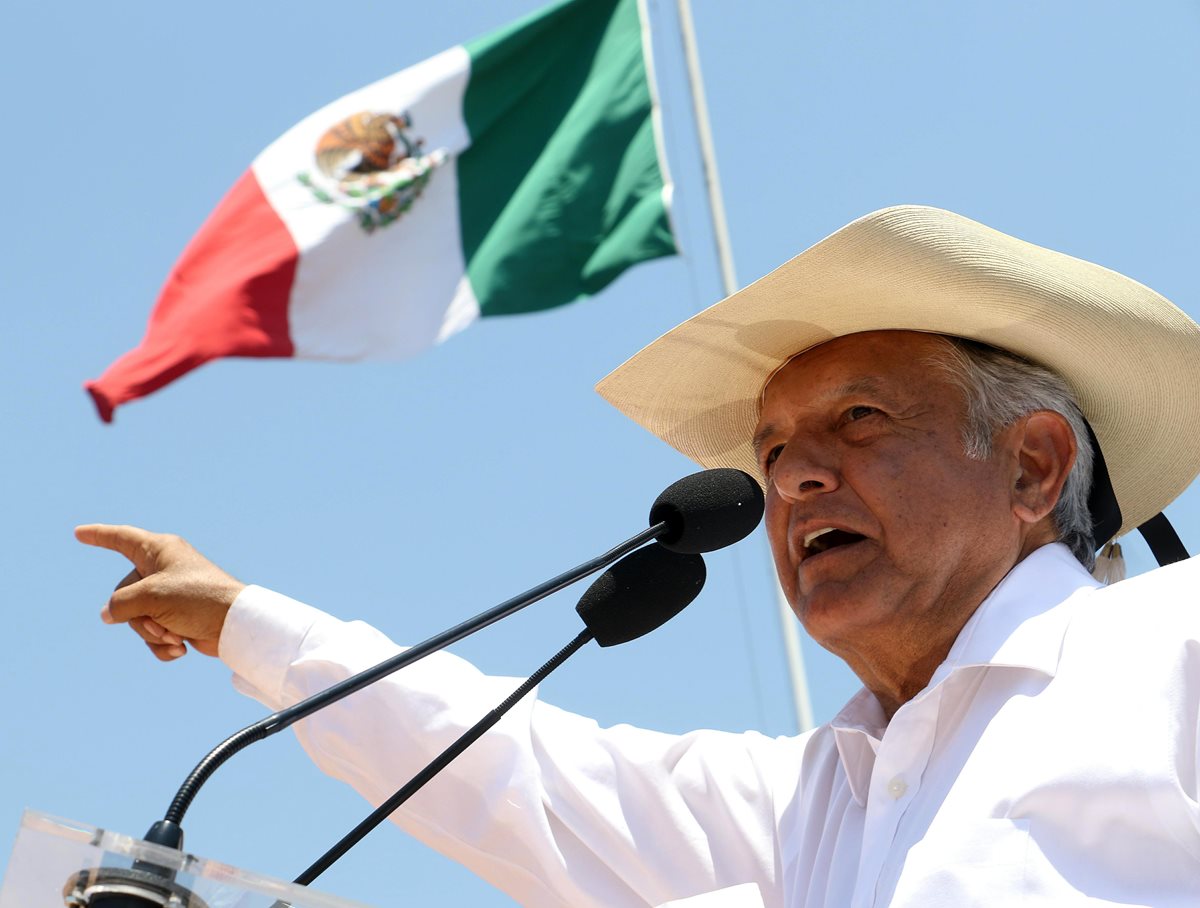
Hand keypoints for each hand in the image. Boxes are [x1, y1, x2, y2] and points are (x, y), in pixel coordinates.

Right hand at [76, 524, 246, 660]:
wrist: (235, 626)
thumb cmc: (198, 598)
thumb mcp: (151, 596)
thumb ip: (120, 603)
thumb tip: (109, 614)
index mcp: (160, 550)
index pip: (122, 539)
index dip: (99, 536)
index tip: (79, 533)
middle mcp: (163, 570)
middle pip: (124, 594)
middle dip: (138, 616)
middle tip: (163, 620)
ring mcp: (169, 595)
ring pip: (137, 618)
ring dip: (153, 633)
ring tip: (176, 634)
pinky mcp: (177, 617)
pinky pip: (154, 633)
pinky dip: (164, 644)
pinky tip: (182, 648)